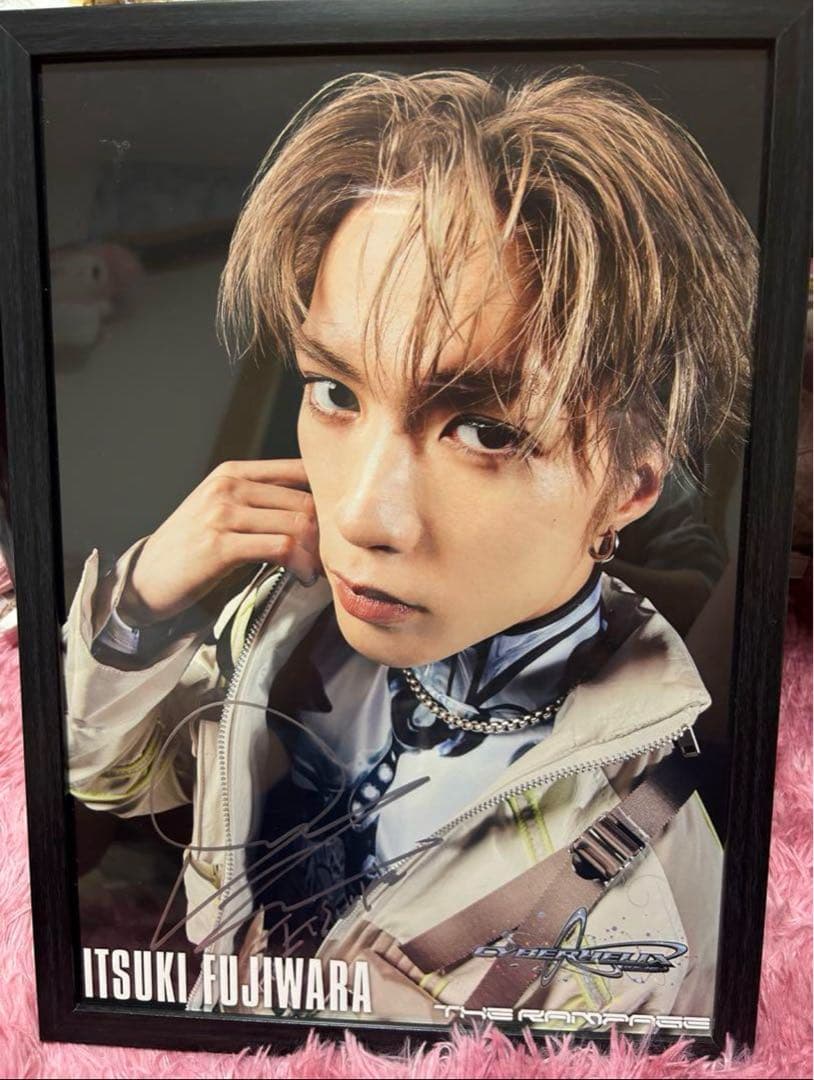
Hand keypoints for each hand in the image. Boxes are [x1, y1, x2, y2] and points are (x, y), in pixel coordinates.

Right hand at [117, 459, 321, 626]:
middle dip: (325, 533)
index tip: (333, 529)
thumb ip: (260, 503)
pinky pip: (280, 547)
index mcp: (232, 473)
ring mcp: (222, 513)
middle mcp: (228, 486)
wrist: (145, 579)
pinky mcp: (220, 545)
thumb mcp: (221, 512)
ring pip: (297, 523)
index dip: (325, 499)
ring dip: (316, 553)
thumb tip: (316, 512)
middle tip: (330, 559)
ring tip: (315, 571)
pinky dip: (300, 565)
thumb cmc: (191, 550)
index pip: (298, 470)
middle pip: (304, 500)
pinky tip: (302, 578)